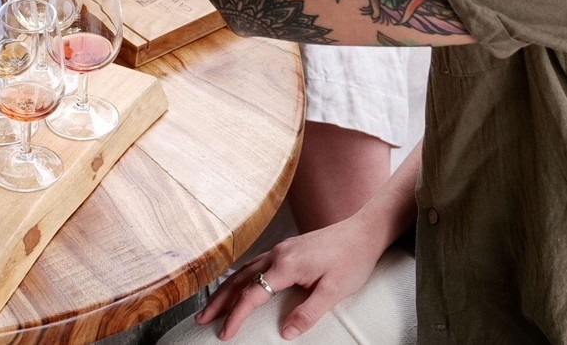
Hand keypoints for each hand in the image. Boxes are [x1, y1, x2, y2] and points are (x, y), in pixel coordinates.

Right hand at [194, 215, 387, 340]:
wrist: (363, 231)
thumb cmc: (352, 259)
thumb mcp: (334, 291)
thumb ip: (309, 313)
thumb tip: (285, 333)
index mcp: (286, 264)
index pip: (252, 294)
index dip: (236, 316)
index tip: (225, 334)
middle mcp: (277, 254)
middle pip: (239, 280)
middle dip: (219, 301)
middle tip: (202, 319)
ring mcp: (280, 249)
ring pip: (244, 270)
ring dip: (226, 289)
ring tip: (212, 306)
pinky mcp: (286, 249)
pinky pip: (254, 263)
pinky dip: (239, 277)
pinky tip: (237, 284)